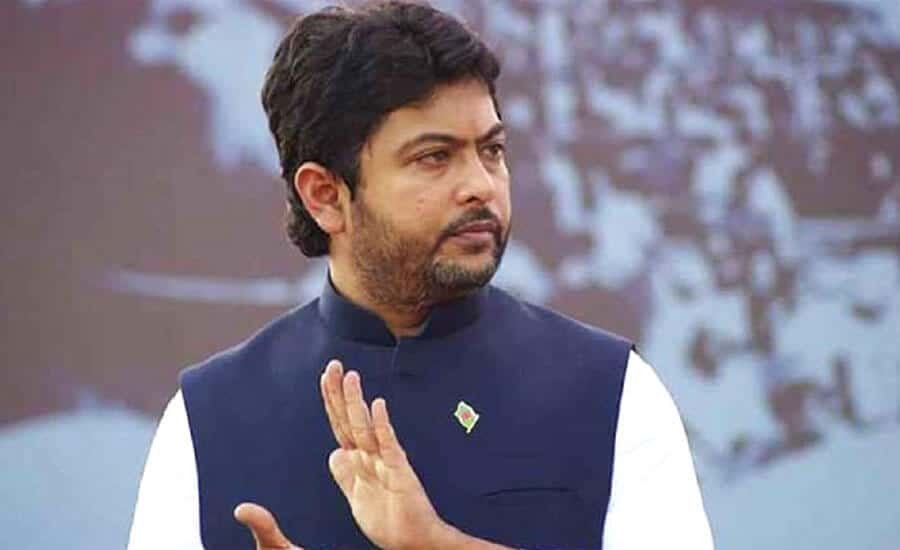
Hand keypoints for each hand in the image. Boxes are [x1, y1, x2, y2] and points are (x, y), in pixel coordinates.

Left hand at [235, 360, 507, 549]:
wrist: (412, 543)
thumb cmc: (389, 522)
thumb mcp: (357, 498)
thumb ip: (345, 476)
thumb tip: (333, 453)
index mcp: (359, 461)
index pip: (341, 424)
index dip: (332, 401)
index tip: (326, 376)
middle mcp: (371, 455)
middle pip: (350, 419)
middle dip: (339, 393)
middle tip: (333, 365)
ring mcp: (385, 461)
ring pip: (365, 426)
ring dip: (356, 401)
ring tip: (349, 376)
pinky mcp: (399, 471)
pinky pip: (388, 445)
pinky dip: (382, 425)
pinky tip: (379, 406)